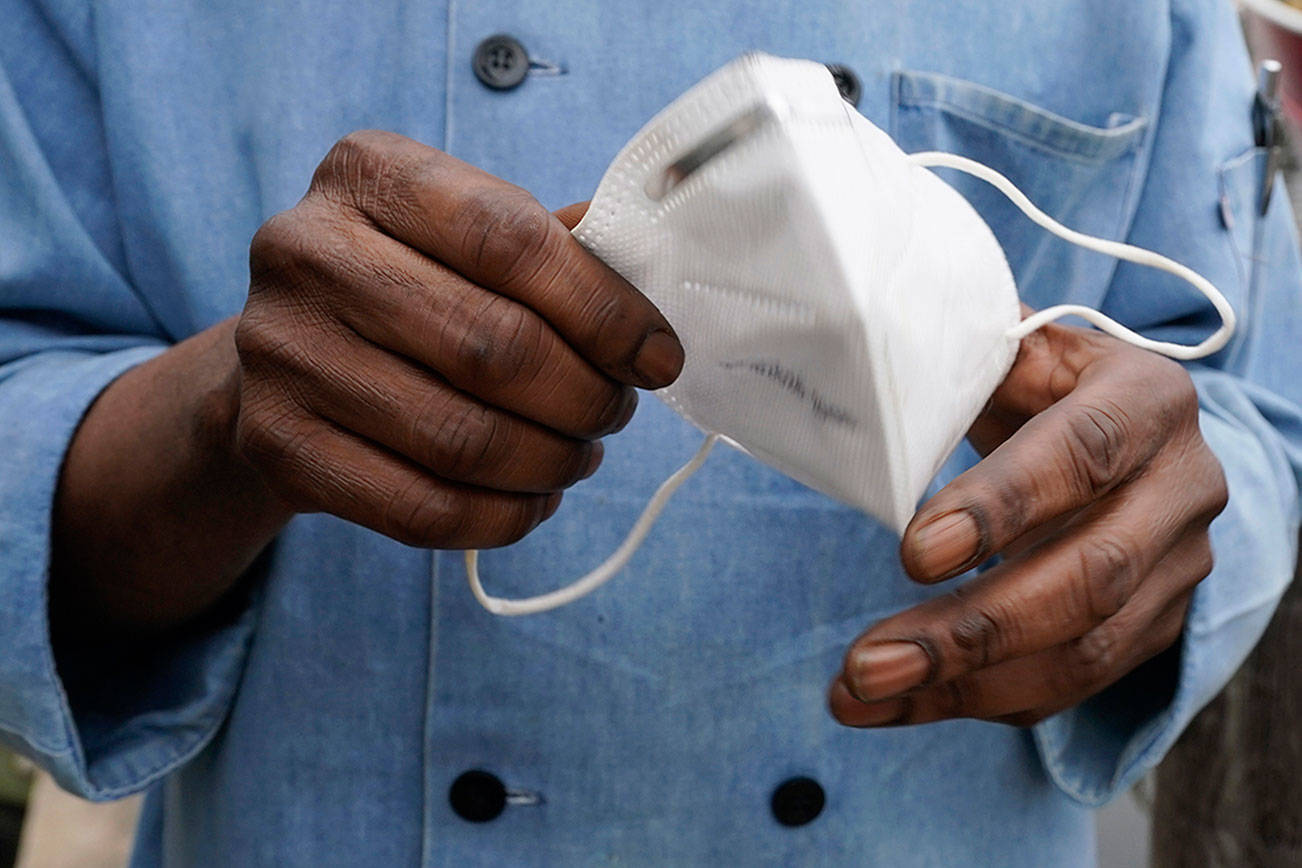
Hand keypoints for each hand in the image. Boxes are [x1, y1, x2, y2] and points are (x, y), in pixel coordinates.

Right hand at [233, 130, 682, 548]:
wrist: (281, 357)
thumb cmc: (402, 286)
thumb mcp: (458, 236)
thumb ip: (547, 249)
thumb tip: (647, 269)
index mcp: (368, 174)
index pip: (511, 240)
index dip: (605, 310)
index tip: (659, 357)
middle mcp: (305, 251)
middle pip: (495, 347)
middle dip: (587, 397)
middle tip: (616, 413)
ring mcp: (280, 351)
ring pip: (464, 440)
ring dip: (552, 462)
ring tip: (579, 455)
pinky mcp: (276, 444)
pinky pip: (421, 508)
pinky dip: (502, 517)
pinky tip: (533, 500)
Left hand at [828, 315, 1226, 727]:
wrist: (1123, 428)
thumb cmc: (1041, 386)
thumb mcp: (1011, 353)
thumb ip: (958, 369)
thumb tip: (871, 393)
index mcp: (1147, 399)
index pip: (1082, 452)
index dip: (1000, 506)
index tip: (912, 556)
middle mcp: (1183, 486)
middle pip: (1090, 577)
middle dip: (972, 630)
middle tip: (869, 663)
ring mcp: (1180, 566)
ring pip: (1083, 650)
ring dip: (964, 684)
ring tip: (861, 694)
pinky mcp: (1158, 625)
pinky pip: (1074, 681)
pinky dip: (983, 699)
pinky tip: (905, 702)